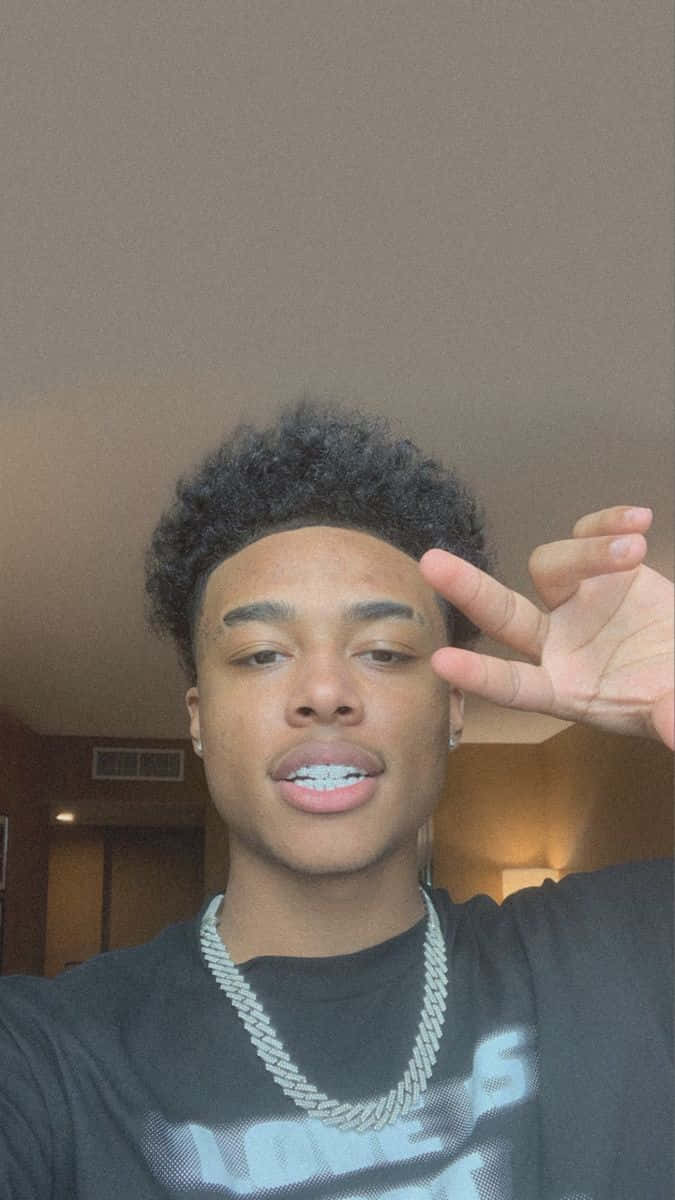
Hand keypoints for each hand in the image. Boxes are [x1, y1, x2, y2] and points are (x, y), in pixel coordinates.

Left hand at [419, 506, 673, 748]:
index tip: (440, 663)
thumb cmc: (673, 692)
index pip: (514, 685)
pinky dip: (607, 523)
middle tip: (431, 562)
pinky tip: (641, 519)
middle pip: (503, 615)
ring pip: (552, 567)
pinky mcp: (599, 571)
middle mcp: (557, 644)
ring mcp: (574, 604)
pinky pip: (586, 535)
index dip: (481, 676)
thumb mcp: (674, 708)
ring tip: (636, 550)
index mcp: (565, 690)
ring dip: (590, 553)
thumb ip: (673, 718)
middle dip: (468, 589)